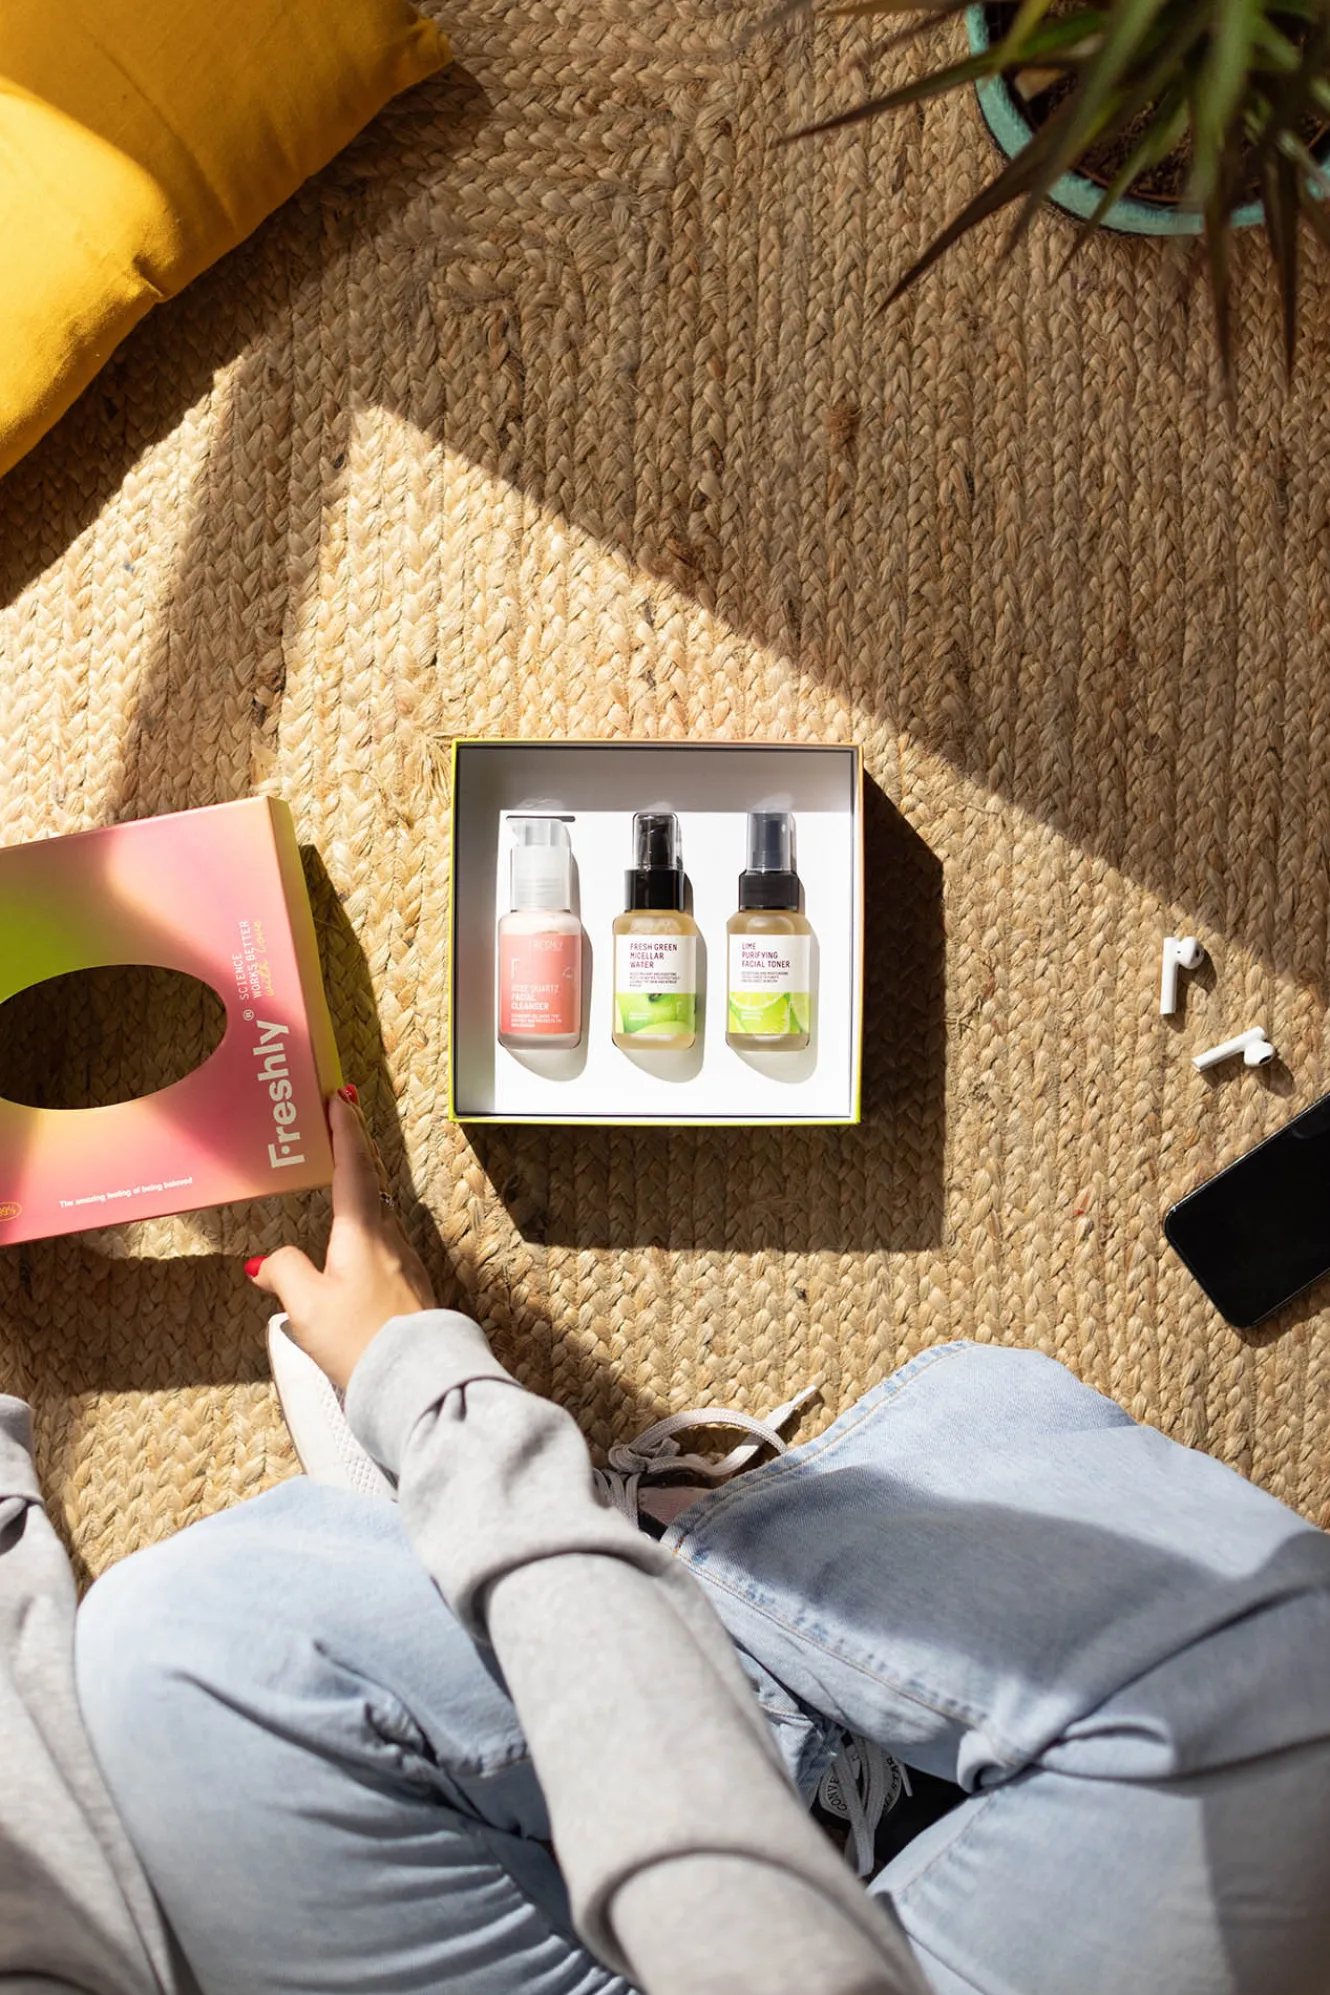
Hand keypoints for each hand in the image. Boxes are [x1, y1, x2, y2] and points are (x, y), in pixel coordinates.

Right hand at [248, 1090, 434, 1388]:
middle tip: (339, 1125)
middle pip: (370, 1185)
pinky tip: (354, 1244)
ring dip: (361, 1189)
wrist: (417, 1383)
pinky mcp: (410, 1289)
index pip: (353, 1167)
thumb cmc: (362, 1343)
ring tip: (341, 1179)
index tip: (339, 1099)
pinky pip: (383, 1244)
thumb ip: (284, 1273)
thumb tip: (267, 1263)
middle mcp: (390, 1240)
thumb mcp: (307, 1308)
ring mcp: (405, 1264)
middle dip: (353, 1153)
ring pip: (379, 1215)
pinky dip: (366, 1226)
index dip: (345, 1131)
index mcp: (363, 1232)